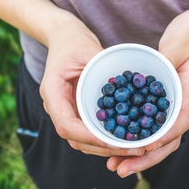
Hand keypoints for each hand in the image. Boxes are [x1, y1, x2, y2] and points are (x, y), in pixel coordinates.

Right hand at [40, 15, 144, 156]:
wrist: (64, 38)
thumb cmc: (74, 41)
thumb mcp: (89, 50)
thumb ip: (103, 69)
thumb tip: (129, 88)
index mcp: (53, 92)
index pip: (66, 125)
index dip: (89, 137)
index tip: (113, 141)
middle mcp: (56, 107)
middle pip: (76, 139)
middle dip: (104, 148)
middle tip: (134, 150)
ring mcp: (65, 111)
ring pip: (82, 141)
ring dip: (107, 148)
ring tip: (135, 148)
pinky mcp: (76, 112)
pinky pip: (89, 132)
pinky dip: (106, 139)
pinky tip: (127, 140)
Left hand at [107, 9, 188, 176]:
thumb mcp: (180, 41)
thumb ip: (170, 55)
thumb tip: (159, 66)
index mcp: (187, 95)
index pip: (181, 121)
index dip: (164, 137)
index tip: (146, 147)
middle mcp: (179, 107)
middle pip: (166, 141)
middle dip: (145, 158)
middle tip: (121, 169)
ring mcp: (168, 109)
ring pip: (155, 141)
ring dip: (136, 156)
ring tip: (114, 166)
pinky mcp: (157, 107)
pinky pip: (146, 129)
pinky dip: (133, 141)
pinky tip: (114, 149)